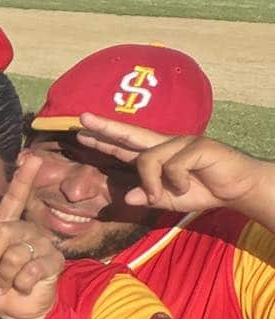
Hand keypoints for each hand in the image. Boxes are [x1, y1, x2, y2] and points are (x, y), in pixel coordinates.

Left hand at [0, 154, 61, 318]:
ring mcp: (41, 246)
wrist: (10, 312)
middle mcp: (24, 231)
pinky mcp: (53, 263)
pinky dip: (20, 284)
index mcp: (3, 229)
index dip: (23, 179)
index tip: (33, 157)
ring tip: (3, 285)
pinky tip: (21, 288)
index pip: (13, 198)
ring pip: (16, 253)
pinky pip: (32, 269)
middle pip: (3, 233)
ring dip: (3, 276)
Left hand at [76, 113, 273, 216]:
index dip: (103, 140)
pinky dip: (176, 181)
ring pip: (147, 159)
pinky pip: (172, 166)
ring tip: (162, 196)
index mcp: (156, 156)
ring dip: (152, 183)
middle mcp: (165, 145)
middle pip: (129, 133)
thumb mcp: (169, 200)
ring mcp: (181, 142)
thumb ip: (148, 197)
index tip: (81, 132)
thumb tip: (127, 198)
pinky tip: (187, 185)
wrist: (238, 189)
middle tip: (81, 119)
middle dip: (104, 126)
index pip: (123, 146)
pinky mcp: (197, 146)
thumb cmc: (203, 191)